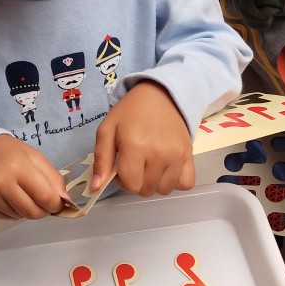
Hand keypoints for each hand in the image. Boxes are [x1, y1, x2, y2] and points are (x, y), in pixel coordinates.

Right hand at [0, 135, 67, 218]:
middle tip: (43, 201)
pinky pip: (9, 218)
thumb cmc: (10, 153)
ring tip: (25, 195)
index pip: (45, 197)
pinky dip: (16, 212)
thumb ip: (53, 178)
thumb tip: (65, 200)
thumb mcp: (35, 157)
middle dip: (44, 210)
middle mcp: (2, 183)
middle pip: (33, 212)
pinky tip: (12, 198)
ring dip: (29, 210)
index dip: (56, 204)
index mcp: (18, 166)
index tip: (58, 202)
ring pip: (21, 217)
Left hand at [91, 81, 195, 195]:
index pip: (130, 185)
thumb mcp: (107, 130)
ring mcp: (177, 155)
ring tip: (150, 165)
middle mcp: (158, 153)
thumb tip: (95, 187)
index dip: (122, 180)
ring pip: (164, 190)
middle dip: (137, 181)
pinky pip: (186, 184)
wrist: (160, 96)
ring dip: (155, 183)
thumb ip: (101, 160)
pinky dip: (176, 182)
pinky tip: (167, 170)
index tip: (122, 165)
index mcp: (135, 146)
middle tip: (136, 163)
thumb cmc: (130, 112)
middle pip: (146, 190)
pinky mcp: (189, 155)